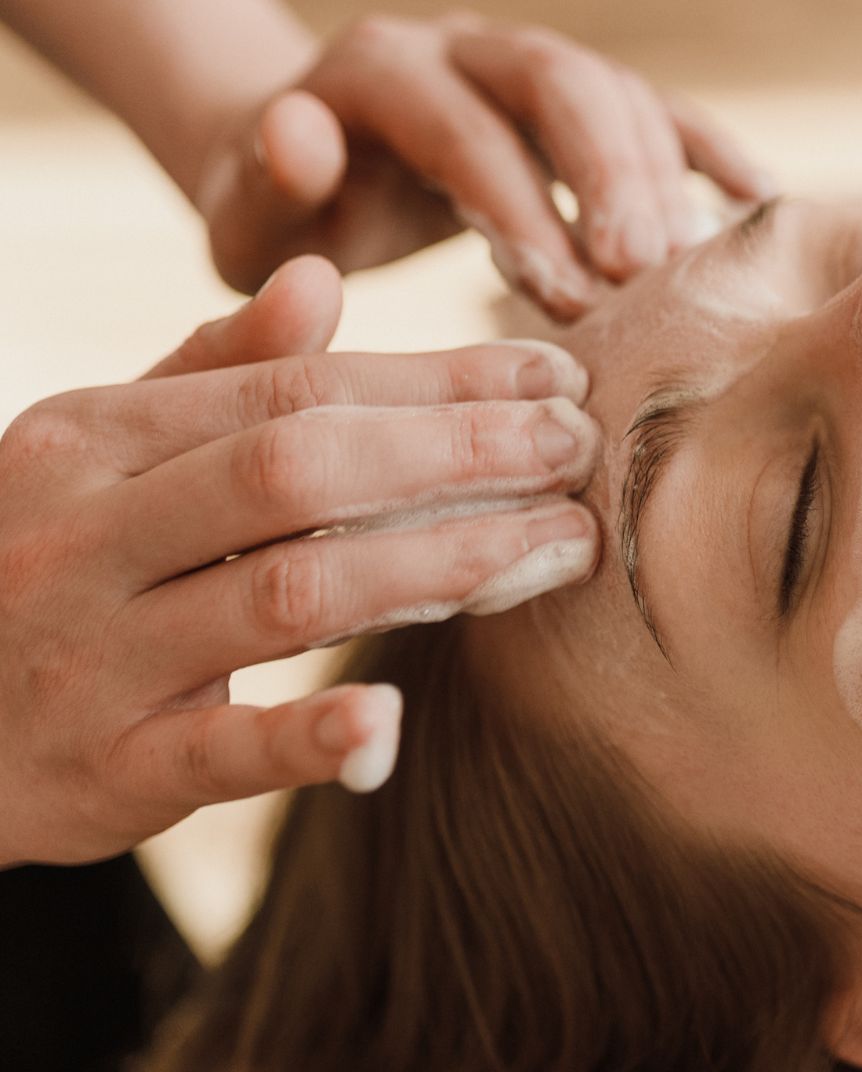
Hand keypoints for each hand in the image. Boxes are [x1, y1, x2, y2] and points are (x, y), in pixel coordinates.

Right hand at [0, 256, 602, 865]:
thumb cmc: (39, 565)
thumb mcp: (95, 452)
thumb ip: (205, 371)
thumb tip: (319, 279)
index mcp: (92, 438)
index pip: (295, 389)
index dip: (437, 382)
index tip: (553, 379)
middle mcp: (85, 534)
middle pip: (303, 472)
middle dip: (459, 453)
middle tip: (579, 452)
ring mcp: (89, 655)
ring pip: (288, 593)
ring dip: (441, 565)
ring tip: (560, 548)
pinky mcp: (101, 773)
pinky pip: (215, 751)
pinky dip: (307, 737)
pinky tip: (393, 722)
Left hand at [194, 12, 772, 320]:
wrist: (315, 173)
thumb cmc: (287, 217)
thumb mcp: (250, 213)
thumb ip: (266, 182)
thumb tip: (304, 135)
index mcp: (379, 70)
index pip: (463, 127)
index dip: (518, 205)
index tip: (561, 294)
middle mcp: (464, 47)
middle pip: (558, 81)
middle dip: (608, 174)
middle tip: (645, 269)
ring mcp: (530, 68)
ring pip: (617, 92)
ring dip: (661, 177)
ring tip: (689, 270)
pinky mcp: (581, 104)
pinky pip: (660, 111)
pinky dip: (710, 152)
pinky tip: (760, 203)